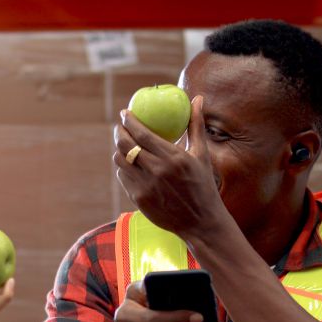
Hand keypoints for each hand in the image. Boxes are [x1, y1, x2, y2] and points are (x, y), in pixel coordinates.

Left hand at [112, 96, 227, 237]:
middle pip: (126, 145)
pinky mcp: (138, 199)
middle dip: (118, 132)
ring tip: (123, 143)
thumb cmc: (203, 185)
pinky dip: (123, 167)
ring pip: (121, 161)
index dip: (129, 121)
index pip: (142, 134)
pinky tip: (128, 163)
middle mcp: (157, 171)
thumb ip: (195, 126)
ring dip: (119, 150)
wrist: (200, 221)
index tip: (125, 113)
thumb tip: (197, 99)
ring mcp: (146, 186)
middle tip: (119, 126)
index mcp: (173, 157)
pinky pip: (123, 177)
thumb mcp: (202, 155)